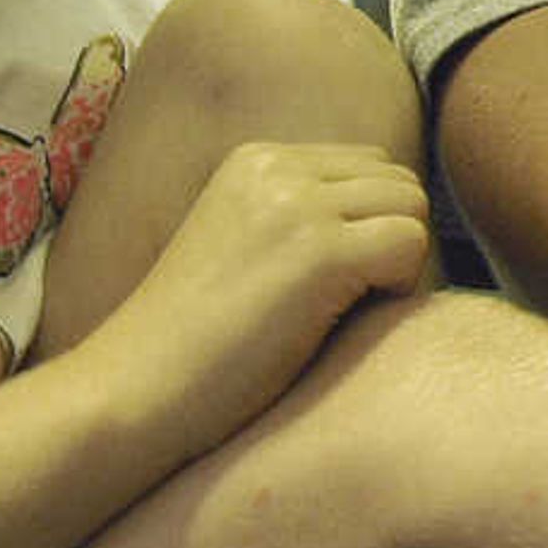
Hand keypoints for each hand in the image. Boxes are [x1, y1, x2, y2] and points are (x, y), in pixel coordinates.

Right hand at [105, 141, 432, 460]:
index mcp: (255, 159)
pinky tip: (348, 324)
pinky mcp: (320, 252)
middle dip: (392, 240)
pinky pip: (410, 245)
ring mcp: (298, 205)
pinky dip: (400, 287)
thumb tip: (386, 224)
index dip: (370, 226)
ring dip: (399, 263)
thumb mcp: (239, 245)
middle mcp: (277, 167)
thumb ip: (297, 218)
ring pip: (412, 208)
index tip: (338, 281)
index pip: (367, 166)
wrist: (135, 388)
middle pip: (396, 182)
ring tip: (348, 314)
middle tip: (353, 303)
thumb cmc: (191, 343)